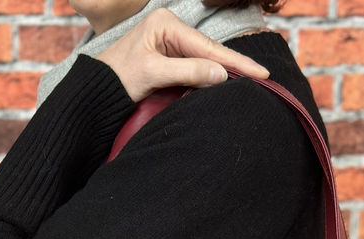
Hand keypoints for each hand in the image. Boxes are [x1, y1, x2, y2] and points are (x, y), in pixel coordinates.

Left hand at [95, 8, 269, 102]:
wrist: (98, 90)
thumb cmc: (118, 79)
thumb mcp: (152, 74)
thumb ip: (187, 71)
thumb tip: (221, 73)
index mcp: (166, 24)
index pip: (207, 46)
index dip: (235, 61)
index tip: (260, 72)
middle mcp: (170, 28)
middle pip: (210, 50)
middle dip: (235, 65)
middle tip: (264, 77)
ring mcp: (170, 42)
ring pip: (205, 59)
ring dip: (225, 71)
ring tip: (252, 80)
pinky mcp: (169, 57)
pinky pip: (196, 66)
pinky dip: (211, 75)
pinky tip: (227, 80)